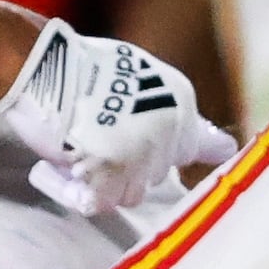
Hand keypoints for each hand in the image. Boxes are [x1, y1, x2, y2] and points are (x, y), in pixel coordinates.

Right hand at [0, 20, 234, 214]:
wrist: (45, 65)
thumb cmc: (82, 67)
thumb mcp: (140, 75)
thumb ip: (170, 112)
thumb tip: (223, 147)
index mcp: (180, 100)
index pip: (196, 148)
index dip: (168, 152)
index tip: (151, 149)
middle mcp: (170, 128)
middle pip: (157, 173)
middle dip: (129, 165)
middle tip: (96, 140)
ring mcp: (142, 152)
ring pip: (132, 193)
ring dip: (106, 181)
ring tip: (79, 151)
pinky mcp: (112, 171)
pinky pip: (104, 202)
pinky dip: (83, 193)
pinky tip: (66, 173)